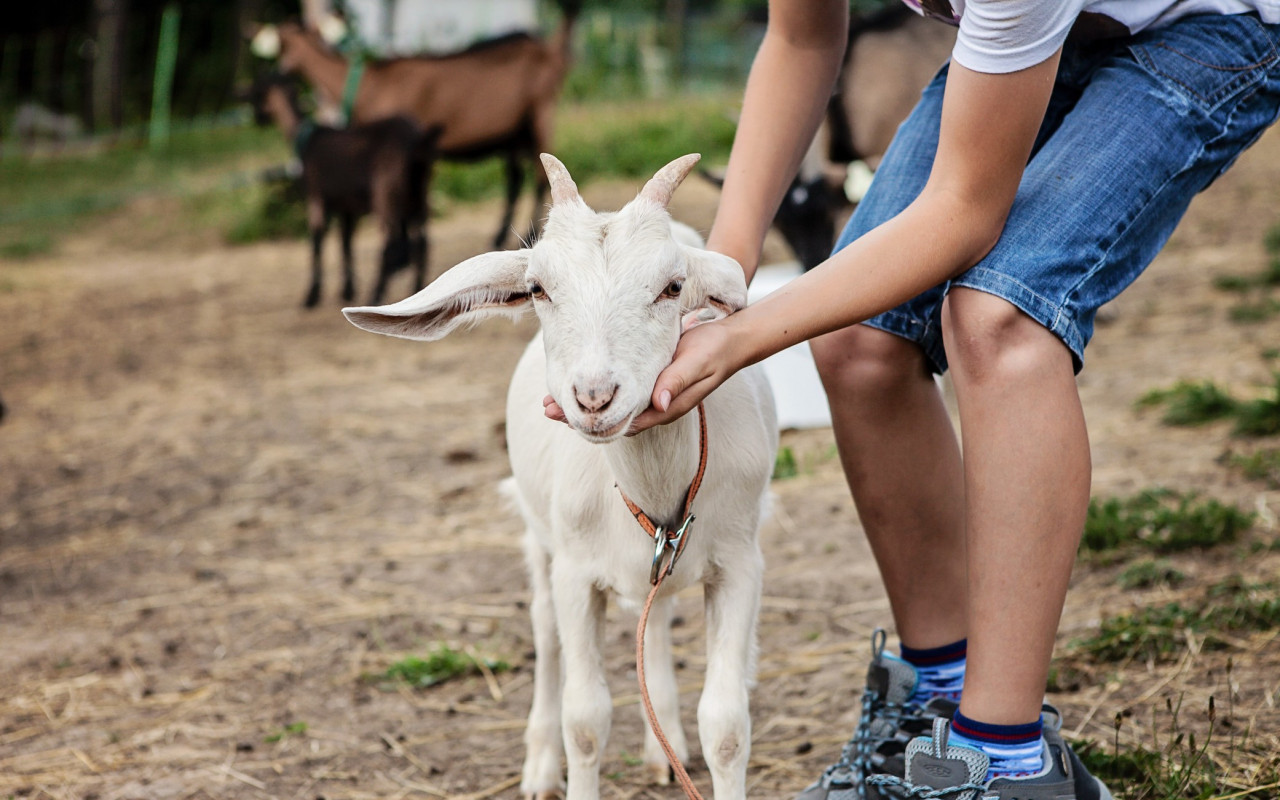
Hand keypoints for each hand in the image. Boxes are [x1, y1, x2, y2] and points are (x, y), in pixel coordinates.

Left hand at [542, 309, 745, 432]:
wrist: (732, 340)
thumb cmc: (713, 349)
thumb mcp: (696, 361)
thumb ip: (677, 381)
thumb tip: (658, 403)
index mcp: (665, 407)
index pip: (622, 423)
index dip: (592, 422)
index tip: (563, 416)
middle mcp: (656, 406)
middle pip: (612, 419)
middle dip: (578, 416)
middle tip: (546, 408)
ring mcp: (653, 395)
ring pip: (613, 407)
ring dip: (584, 404)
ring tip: (552, 399)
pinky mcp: (651, 382)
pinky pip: (620, 393)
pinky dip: (599, 391)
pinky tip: (582, 384)